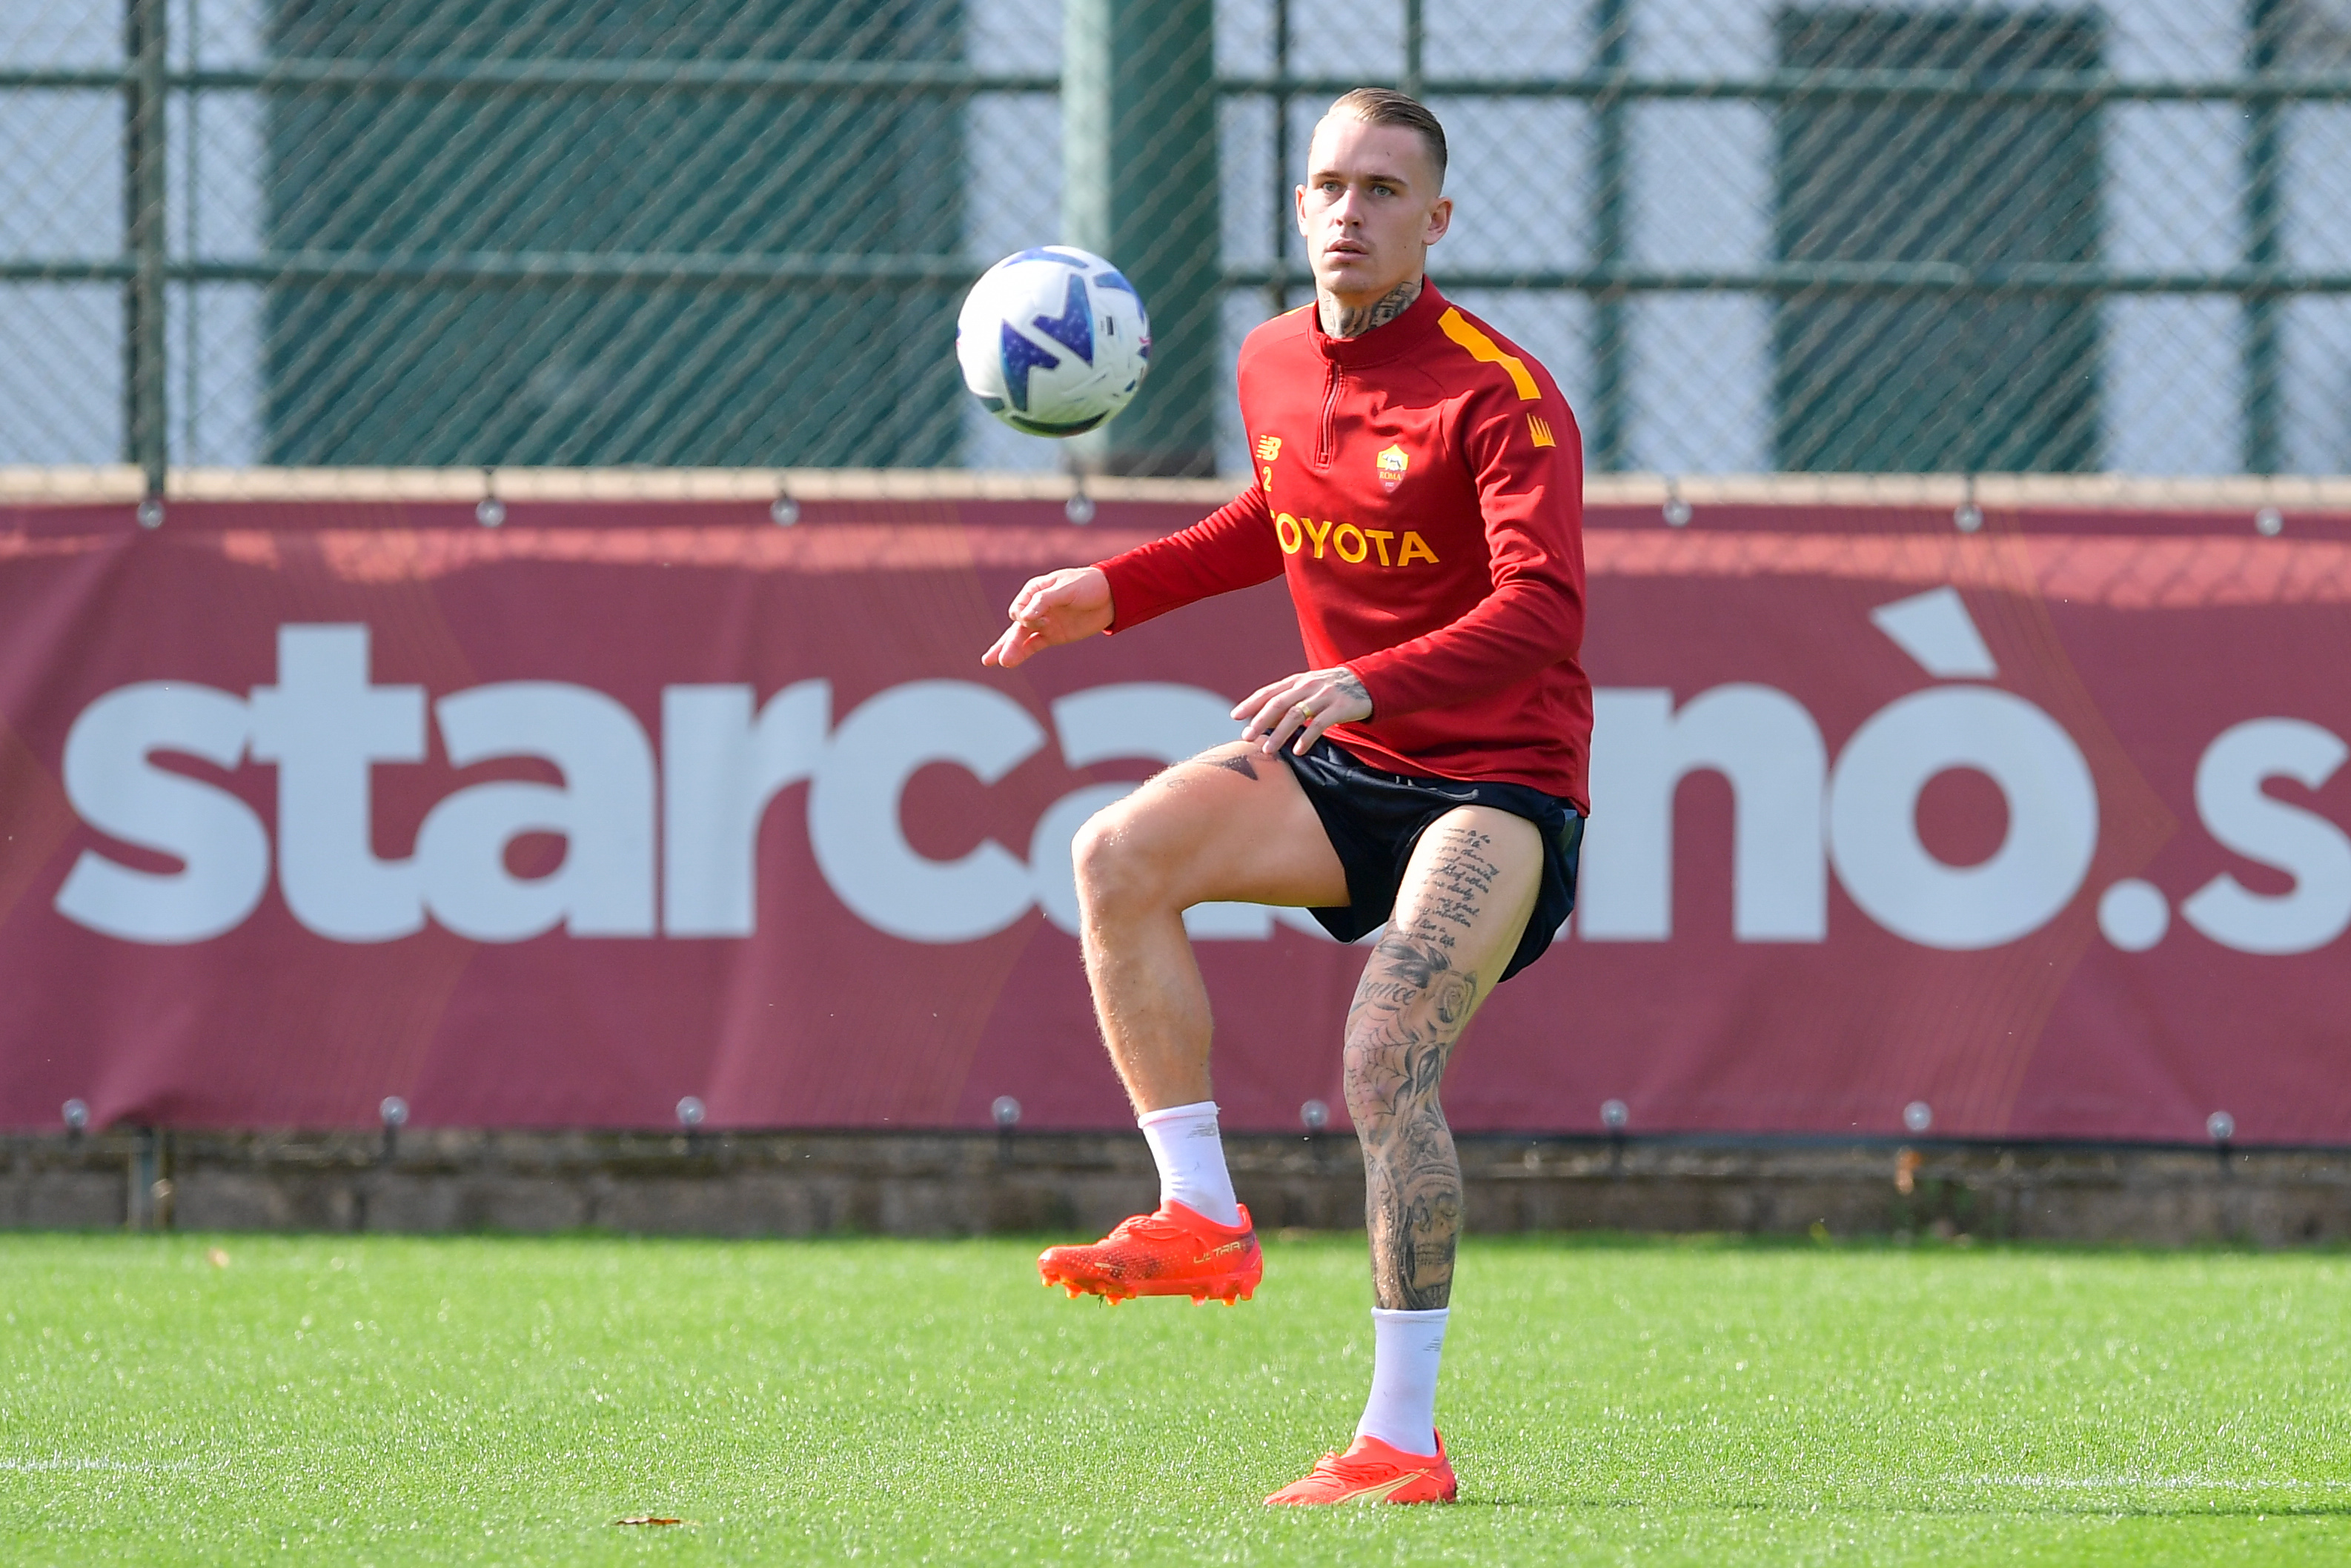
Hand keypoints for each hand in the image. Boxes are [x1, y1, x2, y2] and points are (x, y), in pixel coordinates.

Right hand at [981, 567, 1113, 667]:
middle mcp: (1035, 607)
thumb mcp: (1067, 589)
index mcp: (1034, 591)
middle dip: (1006, 642)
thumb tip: (1026, 616)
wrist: (1111, 596)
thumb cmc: (1088, 585)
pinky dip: (1022, 653)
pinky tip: (1009, 661)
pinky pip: (1033, 646)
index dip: (1024, 616)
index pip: (1018, 609)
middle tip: (996, 658)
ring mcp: (1043, 623)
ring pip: (1020, 638)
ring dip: (1010, 650)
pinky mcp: (1052, 636)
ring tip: (995, 662)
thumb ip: (1046, 601)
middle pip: (1016, 627)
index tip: (1041, 618)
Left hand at [1235, 666, 1372, 755]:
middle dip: (1260, 721)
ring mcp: (1324, 695)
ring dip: (1279, 733)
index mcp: (1297, 681)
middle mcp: (1307, 686)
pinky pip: (1319, 724)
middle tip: (1247, 737)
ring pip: (1295, 714)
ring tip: (1268, 750)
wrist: (1367, 682)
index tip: (1235, 716)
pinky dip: (1306, 738)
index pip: (1269, 692)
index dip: (1251, 703)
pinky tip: (1297, 751)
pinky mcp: (1340, 707)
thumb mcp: (1308, 690)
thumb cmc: (1331, 690)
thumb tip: (1262, 722)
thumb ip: (1287, 702)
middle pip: (1278, 703)